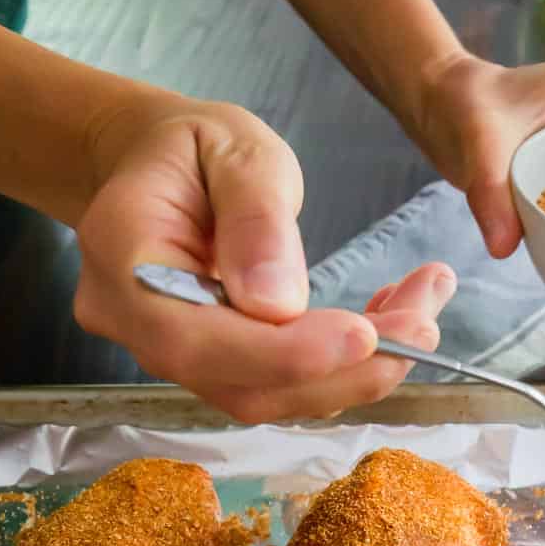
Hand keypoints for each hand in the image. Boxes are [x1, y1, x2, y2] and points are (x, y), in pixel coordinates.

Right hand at [74, 97, 453, 421]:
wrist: (163, 169)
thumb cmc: (195, 149)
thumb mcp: (235, 149)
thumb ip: (255, 218)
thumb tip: (277, 303)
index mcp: (122, 261)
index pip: (196, 337)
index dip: (284, 353)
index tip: (364, 336)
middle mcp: (135, 326)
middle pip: (240, 383)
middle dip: (342, 369)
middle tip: (422, 326)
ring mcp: (173, 357)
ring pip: (269, 395)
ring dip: (355, 371)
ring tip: (420, 315)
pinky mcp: (216, 370)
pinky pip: (280, 386)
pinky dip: (343, 367)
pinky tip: (390, 324)